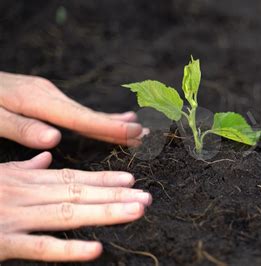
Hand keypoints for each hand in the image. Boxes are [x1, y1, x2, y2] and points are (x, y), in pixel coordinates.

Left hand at [0, 71, 142, 147]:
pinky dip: (96, 118)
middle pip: (90, 115)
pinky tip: (108, 118)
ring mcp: (49, 96)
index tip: (136, 133)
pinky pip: (77, 112)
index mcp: (40, 102)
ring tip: (136, 127)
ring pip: (86, 113)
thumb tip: (55, 139)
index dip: (110, 128)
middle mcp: (50, 96)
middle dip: (119, 126)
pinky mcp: (45, 98)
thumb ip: (21, 128)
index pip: (82, 119)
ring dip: (112, 122)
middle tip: (146, 135)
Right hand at [0, 152, 151, 260]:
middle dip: (115, 195)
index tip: (130, 179)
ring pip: (67, 214)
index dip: (103, 179)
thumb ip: (22, 168)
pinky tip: (96, 249)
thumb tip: (46, 158)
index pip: (71, 178)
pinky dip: (69, 249)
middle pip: (78, 193)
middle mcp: (24, 196)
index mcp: (23, 181)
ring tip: (137, 211)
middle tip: (147, 197)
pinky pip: (40, 247)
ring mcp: (14, 219)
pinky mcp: (3, 243)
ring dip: (106, 213)